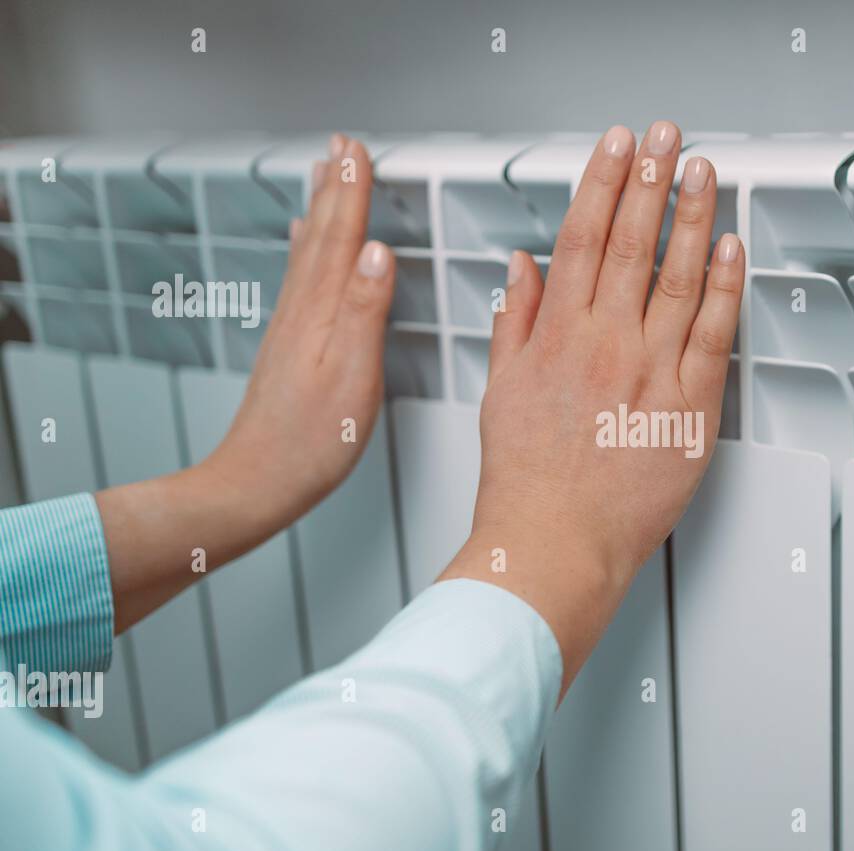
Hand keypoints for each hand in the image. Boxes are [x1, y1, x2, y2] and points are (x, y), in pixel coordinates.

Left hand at [207, 134, 394, 528]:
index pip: (342, 238)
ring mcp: (290, 328)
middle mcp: (300, 313)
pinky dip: (306, 251)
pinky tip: (304, 247)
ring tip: (323, 177)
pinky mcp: (288, 347)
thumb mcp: (354, 377)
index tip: (358, 150)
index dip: (352, 191)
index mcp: (321, 314)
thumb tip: (379, 253)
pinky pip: (300, 280)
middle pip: (322, 236)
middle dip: (334, 188)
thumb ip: (366, 312)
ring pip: (309, 254)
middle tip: (342, 147)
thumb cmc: (309, 443)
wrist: (257, 482)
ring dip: (320, 211)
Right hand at [439, 122, 744, 689]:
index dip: (603, 182)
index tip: (618, 145)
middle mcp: (603, 344)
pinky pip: (715, 335)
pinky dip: (725, 287)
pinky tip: (731, 248)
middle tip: (667, 135)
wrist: (552, 543)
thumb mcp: (501, 390)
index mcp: (556, 336)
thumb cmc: (525, 481)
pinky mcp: (689, 409)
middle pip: (631, 242)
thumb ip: (515, 322)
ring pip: (678, 276)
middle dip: (651, 178)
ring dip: (693, 216)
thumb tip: (522, 269)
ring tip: (704, 172)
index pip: (581, 236)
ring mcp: (649, 373)